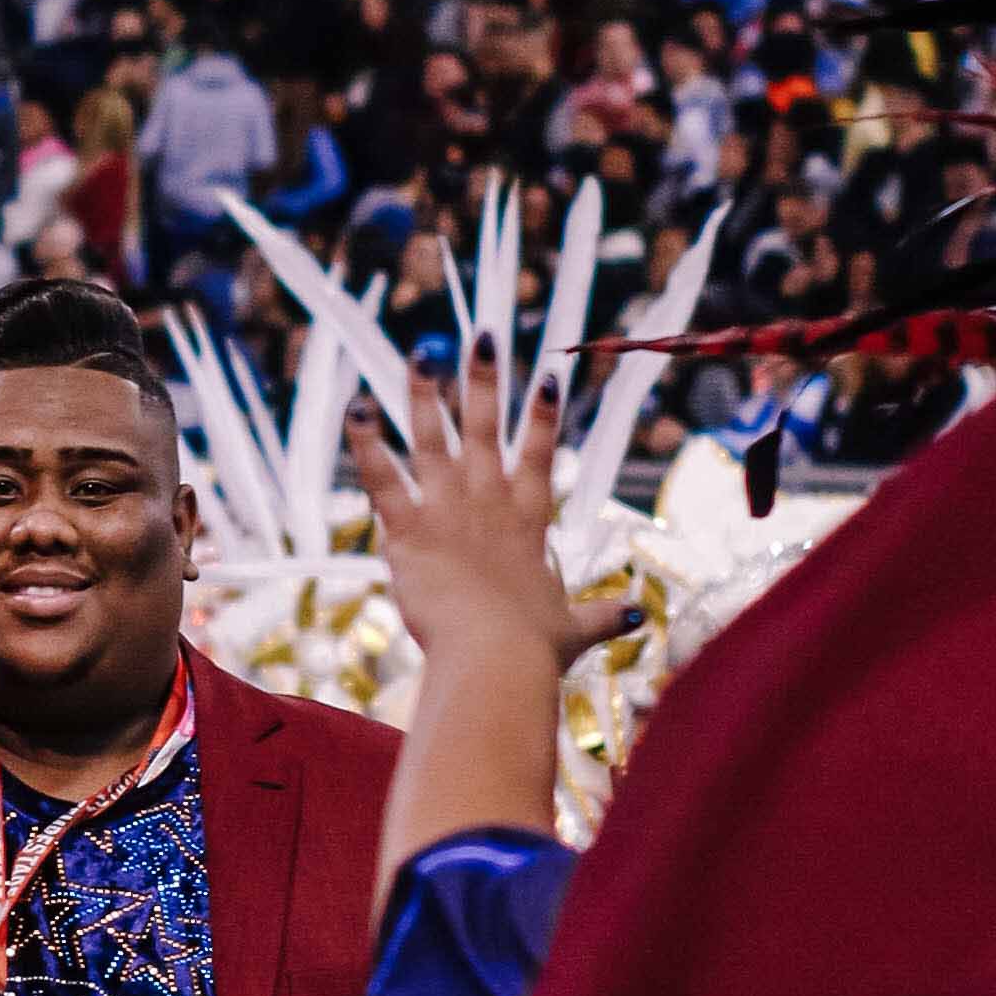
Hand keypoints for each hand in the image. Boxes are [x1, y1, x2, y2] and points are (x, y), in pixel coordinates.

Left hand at [352, 349, 638, 883]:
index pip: (541, 458)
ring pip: (433, 440)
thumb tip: (638, 617)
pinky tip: (356, 408)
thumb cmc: (533, 651)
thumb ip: (603, 617)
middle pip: (487, 431)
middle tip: (483, 336)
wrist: (496, 658)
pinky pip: (383, 478)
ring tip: (420, 354)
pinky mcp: (408, 530)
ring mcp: (449, 512)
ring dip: (425, 395)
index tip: (551, 377)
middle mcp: (489, 505)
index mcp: (528, 523)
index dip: (545, 417)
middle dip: (484, 381)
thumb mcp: (574, 630)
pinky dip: (367, 444)